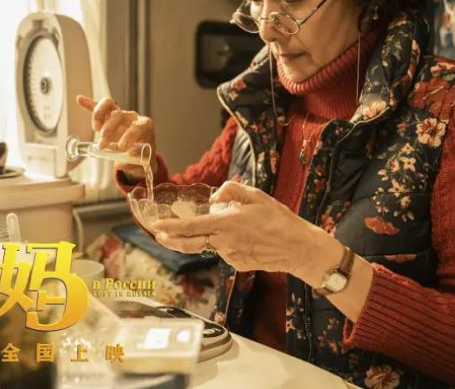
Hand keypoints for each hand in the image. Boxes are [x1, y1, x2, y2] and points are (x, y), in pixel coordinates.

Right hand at [76, 95, 157, 179]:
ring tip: (96, 129)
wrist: (137, 155)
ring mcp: (119, 115)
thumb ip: (135, 157)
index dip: (130, 135)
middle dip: (109, 129)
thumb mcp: (142, 159)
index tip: (122, 147)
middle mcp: (132, 117)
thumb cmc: (141, 155)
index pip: (137, 125)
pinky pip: (98, 108)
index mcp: (144, 125)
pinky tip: (80, 100)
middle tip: (102, 145)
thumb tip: (127, 156)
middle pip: (119, 114)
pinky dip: (89, 104)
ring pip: (109, 106)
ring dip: (99, 116)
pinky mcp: (108, 118)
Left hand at [150, 181, 327, 275]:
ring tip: (234, 226)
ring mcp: (230, 256)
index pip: (190, 227)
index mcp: (226, 223)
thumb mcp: (256, 195)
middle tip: (159, 235)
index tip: (155, 227)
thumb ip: (231, 190)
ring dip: (209, 236)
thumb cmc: (279, 218)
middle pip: (189, 244)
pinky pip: (224, 251)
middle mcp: (224, 242)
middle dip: (171, 240)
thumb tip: (215, 197)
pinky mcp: (237, 264)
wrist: (298, 248)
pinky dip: (226, 243)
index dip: (170, 228)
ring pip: (210, 245)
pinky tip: (246, 238)